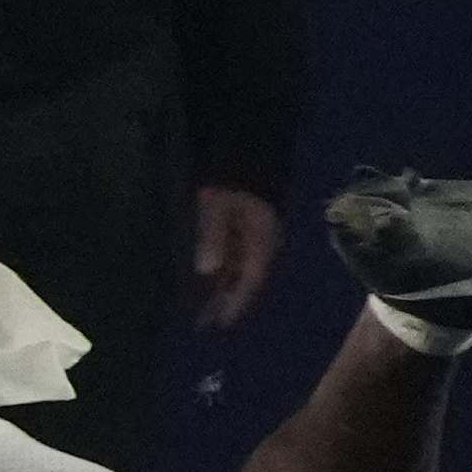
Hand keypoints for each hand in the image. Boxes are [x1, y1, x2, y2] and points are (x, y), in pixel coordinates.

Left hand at [191, 187, 282, 328]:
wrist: (245, 148)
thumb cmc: (229, 176)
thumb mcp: (216, 205)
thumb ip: (213, 236)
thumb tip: (207, 271)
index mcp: (262, 238)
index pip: (250, 280)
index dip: (235, 302)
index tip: (220, 323)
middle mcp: (265, 241)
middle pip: (248, 278)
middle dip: (228, 300)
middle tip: (207, 321)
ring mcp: (258, 234)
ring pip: (242, 268)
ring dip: (226, 287)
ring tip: (206, 306)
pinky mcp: (248, 226)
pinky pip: (238, 255)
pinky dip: (225, 270)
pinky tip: (211, 279)